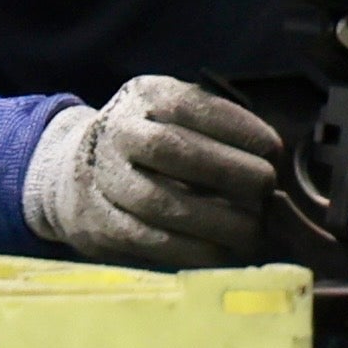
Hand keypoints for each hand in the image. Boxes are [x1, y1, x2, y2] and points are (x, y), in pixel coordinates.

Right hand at [24, 76, 284, 265]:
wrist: (73, 170)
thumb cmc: (152, 143)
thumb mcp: (178, 115)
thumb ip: (220, 128)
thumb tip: (275, 158)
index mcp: (144, 96)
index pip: (189, 104)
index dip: (236, 126)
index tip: (274, 149)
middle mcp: (117, 132)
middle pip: (169, 148)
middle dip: (226, 170)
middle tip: (267, 188)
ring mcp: (102, 179)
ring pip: (157, 201)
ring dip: (214, 219)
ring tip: (254, 230)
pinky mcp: (98, 223)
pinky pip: (147, 240)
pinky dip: (191, 249)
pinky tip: (223, 252)